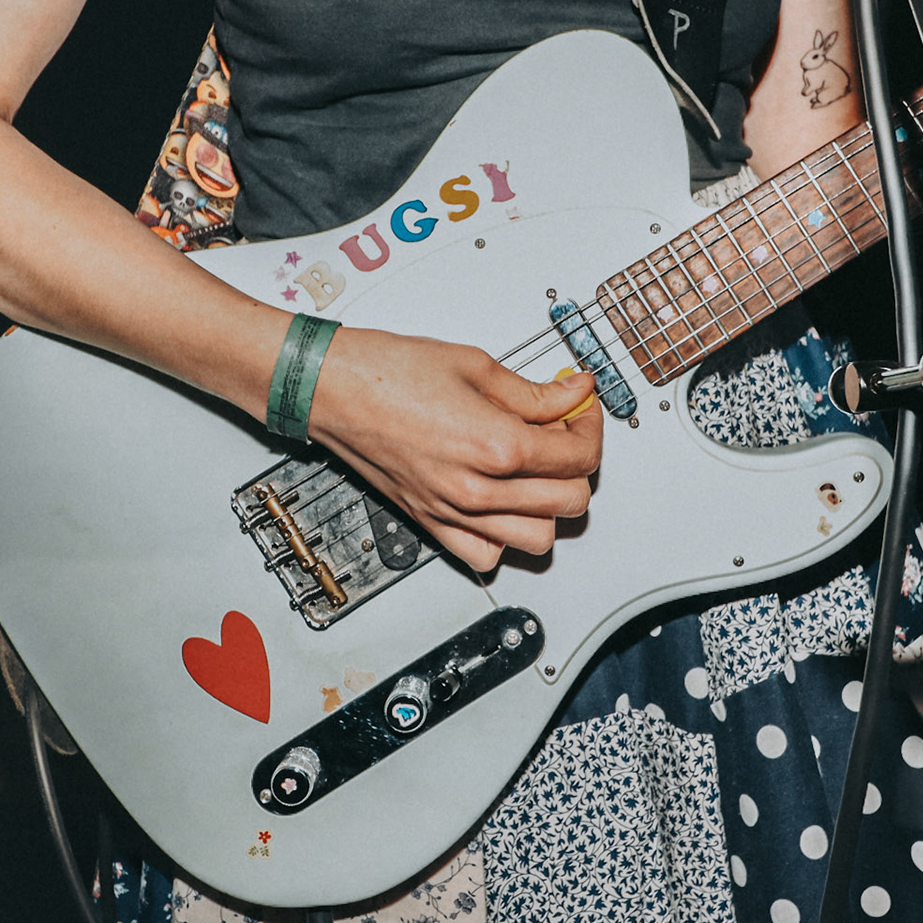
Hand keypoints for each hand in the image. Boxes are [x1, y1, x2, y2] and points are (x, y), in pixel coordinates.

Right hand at [307, 328, 603, 570]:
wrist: (331, 390)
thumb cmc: (387, 373)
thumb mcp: (476, 366)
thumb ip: (535, 393)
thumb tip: (575, 395)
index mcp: (495, 446)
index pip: (579, 457)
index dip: (591, 428)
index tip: (581, 409)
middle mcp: (477, 490)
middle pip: (570, 501)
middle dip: (579, 464)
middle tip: (564, 432)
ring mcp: (454, 514)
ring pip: (539, 540)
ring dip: (550, 506)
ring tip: (538, 469)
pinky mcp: (433, 525)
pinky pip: (489, 556)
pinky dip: (506, 537)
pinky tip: (504, 501)